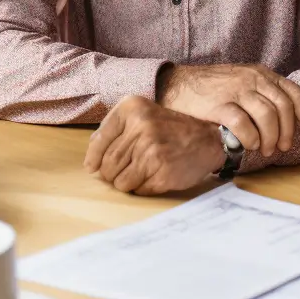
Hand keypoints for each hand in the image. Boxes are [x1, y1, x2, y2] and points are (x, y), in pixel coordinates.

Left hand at [84, 95, 223, 194]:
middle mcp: (140, 126)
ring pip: (119, 181)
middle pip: (107, 166)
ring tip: (145, 170)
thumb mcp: (144, 116)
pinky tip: (156, 175)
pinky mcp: (161, 170)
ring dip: (128, 182)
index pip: (98, 142)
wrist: (209, 140)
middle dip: (112, 174)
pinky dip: (143, 188)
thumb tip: (90, 157)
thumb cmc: (171, 131)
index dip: (94, 159)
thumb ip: (115, 130)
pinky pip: (137, 190)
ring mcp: (151, 149)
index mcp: (132, 108)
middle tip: (130, 169)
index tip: (94, 167)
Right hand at [158, 64, 299, 156]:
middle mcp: (252, 80)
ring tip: (265, 149)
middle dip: (289, 131)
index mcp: (261, 74)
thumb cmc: (213, 89)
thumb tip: (295, 121)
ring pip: (267, 115)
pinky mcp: (218, 105)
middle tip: (283, 147)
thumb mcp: (244, 84)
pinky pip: (243, 123)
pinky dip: (251, 137)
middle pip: (284, 107)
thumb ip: (266, 97)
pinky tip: (249, 144)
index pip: (295, 93)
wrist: (175, 85)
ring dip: (271, 137)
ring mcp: (235, 91)